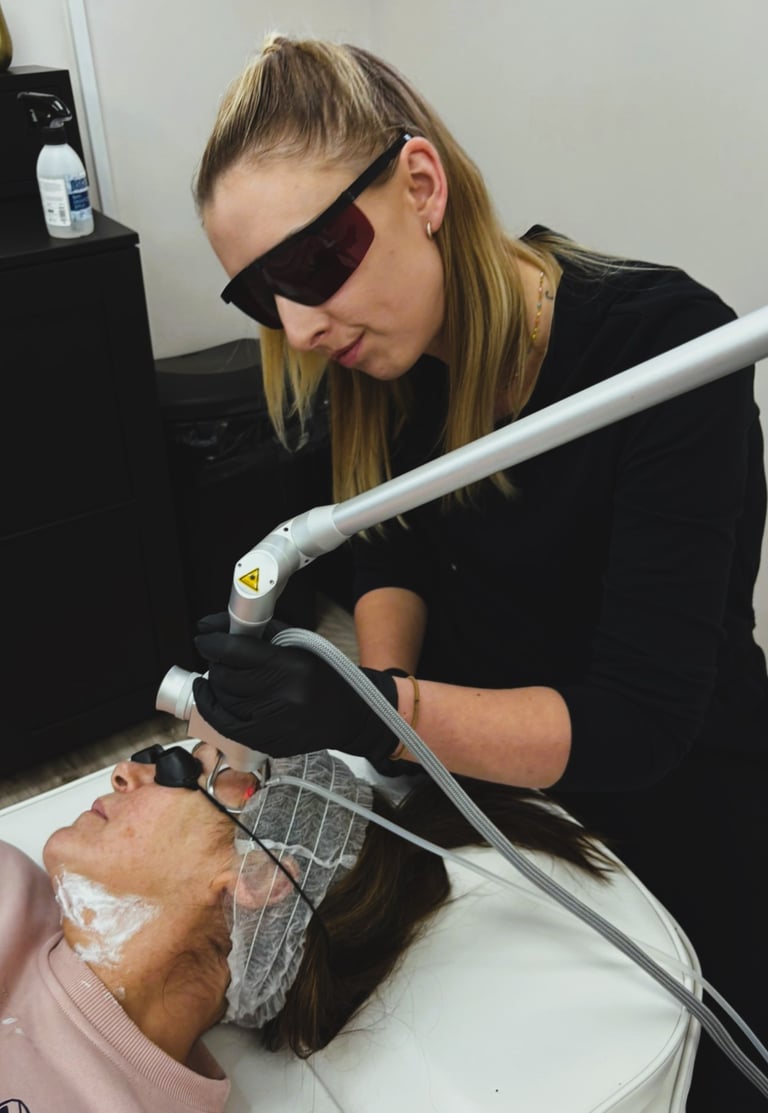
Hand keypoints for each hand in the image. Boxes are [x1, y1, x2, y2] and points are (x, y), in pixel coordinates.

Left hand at [192, 614, 400, 763]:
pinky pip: (225, 725)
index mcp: (293, 668)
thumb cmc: (323, 676)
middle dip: (216, 662)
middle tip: (218, 655)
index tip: (204, 636)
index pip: (238, 651)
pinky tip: (207, 693)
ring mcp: (274, 724)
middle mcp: (283, 698)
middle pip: (227, 677)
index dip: (214, 642)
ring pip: (223, 700)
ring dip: (215, 684)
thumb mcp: (300, 645)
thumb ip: (262, 634)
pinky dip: (210, 707)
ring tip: (221, 673)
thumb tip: (217, 627)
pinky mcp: (268, 743)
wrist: (350, 716)